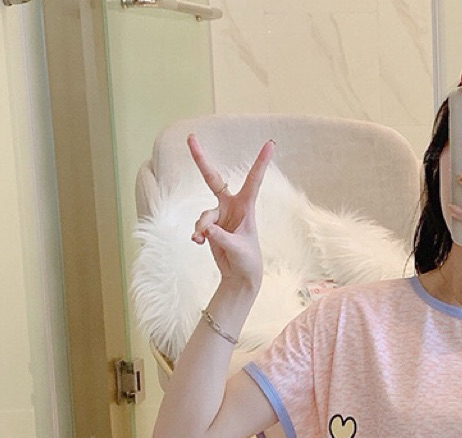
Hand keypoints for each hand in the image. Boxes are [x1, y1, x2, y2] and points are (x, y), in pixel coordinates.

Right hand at [187, 134, 273, 292]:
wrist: (240, 275)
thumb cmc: (247, 261)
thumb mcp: (237, 249)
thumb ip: (221, 237)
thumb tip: (205, 228)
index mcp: (246, 207)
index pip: (253, 181)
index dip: (260, 163)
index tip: (270, 144)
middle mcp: (232, 206)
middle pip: (213, 179)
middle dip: (201, 160)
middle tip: (190, 138)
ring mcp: (219, 215)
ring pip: (204, 214)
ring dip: (202, 227)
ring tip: (201, 239)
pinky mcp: (210, 226)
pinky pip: (199, 225)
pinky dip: (198, 233)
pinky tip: (198, 241)